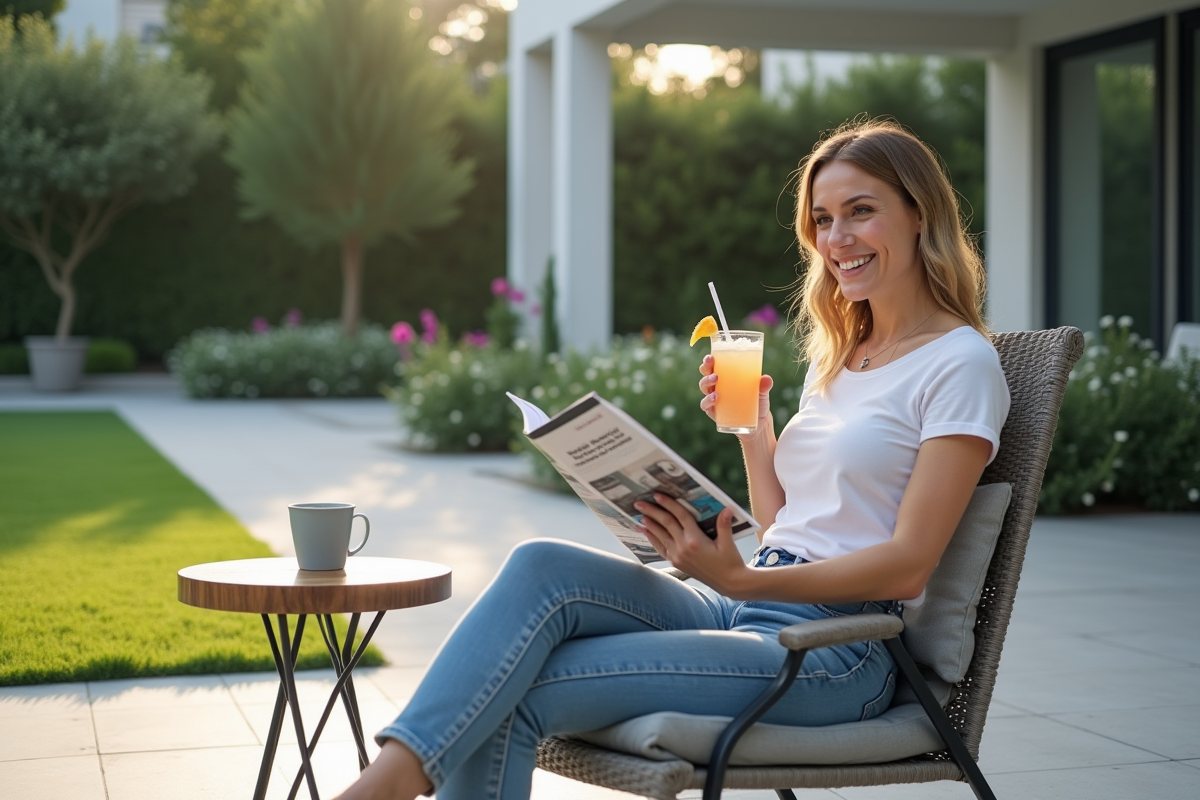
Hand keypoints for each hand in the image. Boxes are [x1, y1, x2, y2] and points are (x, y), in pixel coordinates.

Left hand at [636, 493, 750, 593]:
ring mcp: (678, 556)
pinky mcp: (677, 562)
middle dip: (652, 512)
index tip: (657, 495)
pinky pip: (661, 548)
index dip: (669, 504)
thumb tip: (728, 508)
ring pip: (660, 536)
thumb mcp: (728, 543)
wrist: (728, 583)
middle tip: (639, 503)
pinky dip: (652, 539)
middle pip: (666, 524)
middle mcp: (684, 547)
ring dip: (649, 524)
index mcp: (696, 540)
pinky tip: (646, 532)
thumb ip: (724, 525)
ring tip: (639, 515)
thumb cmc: (730, 562)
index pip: (680, 516)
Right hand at [698, 354, 774, 442]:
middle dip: (706, 368)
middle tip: (712, 365)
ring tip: (716, 379)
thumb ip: (764, 386)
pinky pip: (705, 405)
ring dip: (707, 382)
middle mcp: (717, 386)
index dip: (709, 360)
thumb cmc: (758, 403)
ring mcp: (714, 399)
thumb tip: (766, 379)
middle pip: (706, 373)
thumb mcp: (762, 393)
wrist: (758, 423)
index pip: (715, 365)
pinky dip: (707, 401)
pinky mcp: (714, 411)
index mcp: (727, 377)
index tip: (711, 356)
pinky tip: (715, 398)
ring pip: (703, 387)